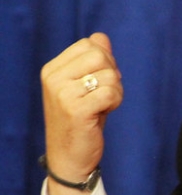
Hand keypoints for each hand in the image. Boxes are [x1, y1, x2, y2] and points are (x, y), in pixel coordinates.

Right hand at [41, 32, 122, 194]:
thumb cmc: (81, 121)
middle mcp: (54, 78)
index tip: (100, 81)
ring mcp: (63, 94)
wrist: (69, 158)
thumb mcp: (85, 87)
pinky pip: (111, 92)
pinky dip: (116, 102)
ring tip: (102, 106)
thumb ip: (93, 61)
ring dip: (115, 91)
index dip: (105, 60)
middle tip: (105, 94)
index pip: (90, 44)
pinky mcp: (77, 110)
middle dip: (112, 73)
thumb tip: (102, 37)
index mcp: (52, 69)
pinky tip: (104, 113)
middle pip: (100, 55)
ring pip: (109, 74)